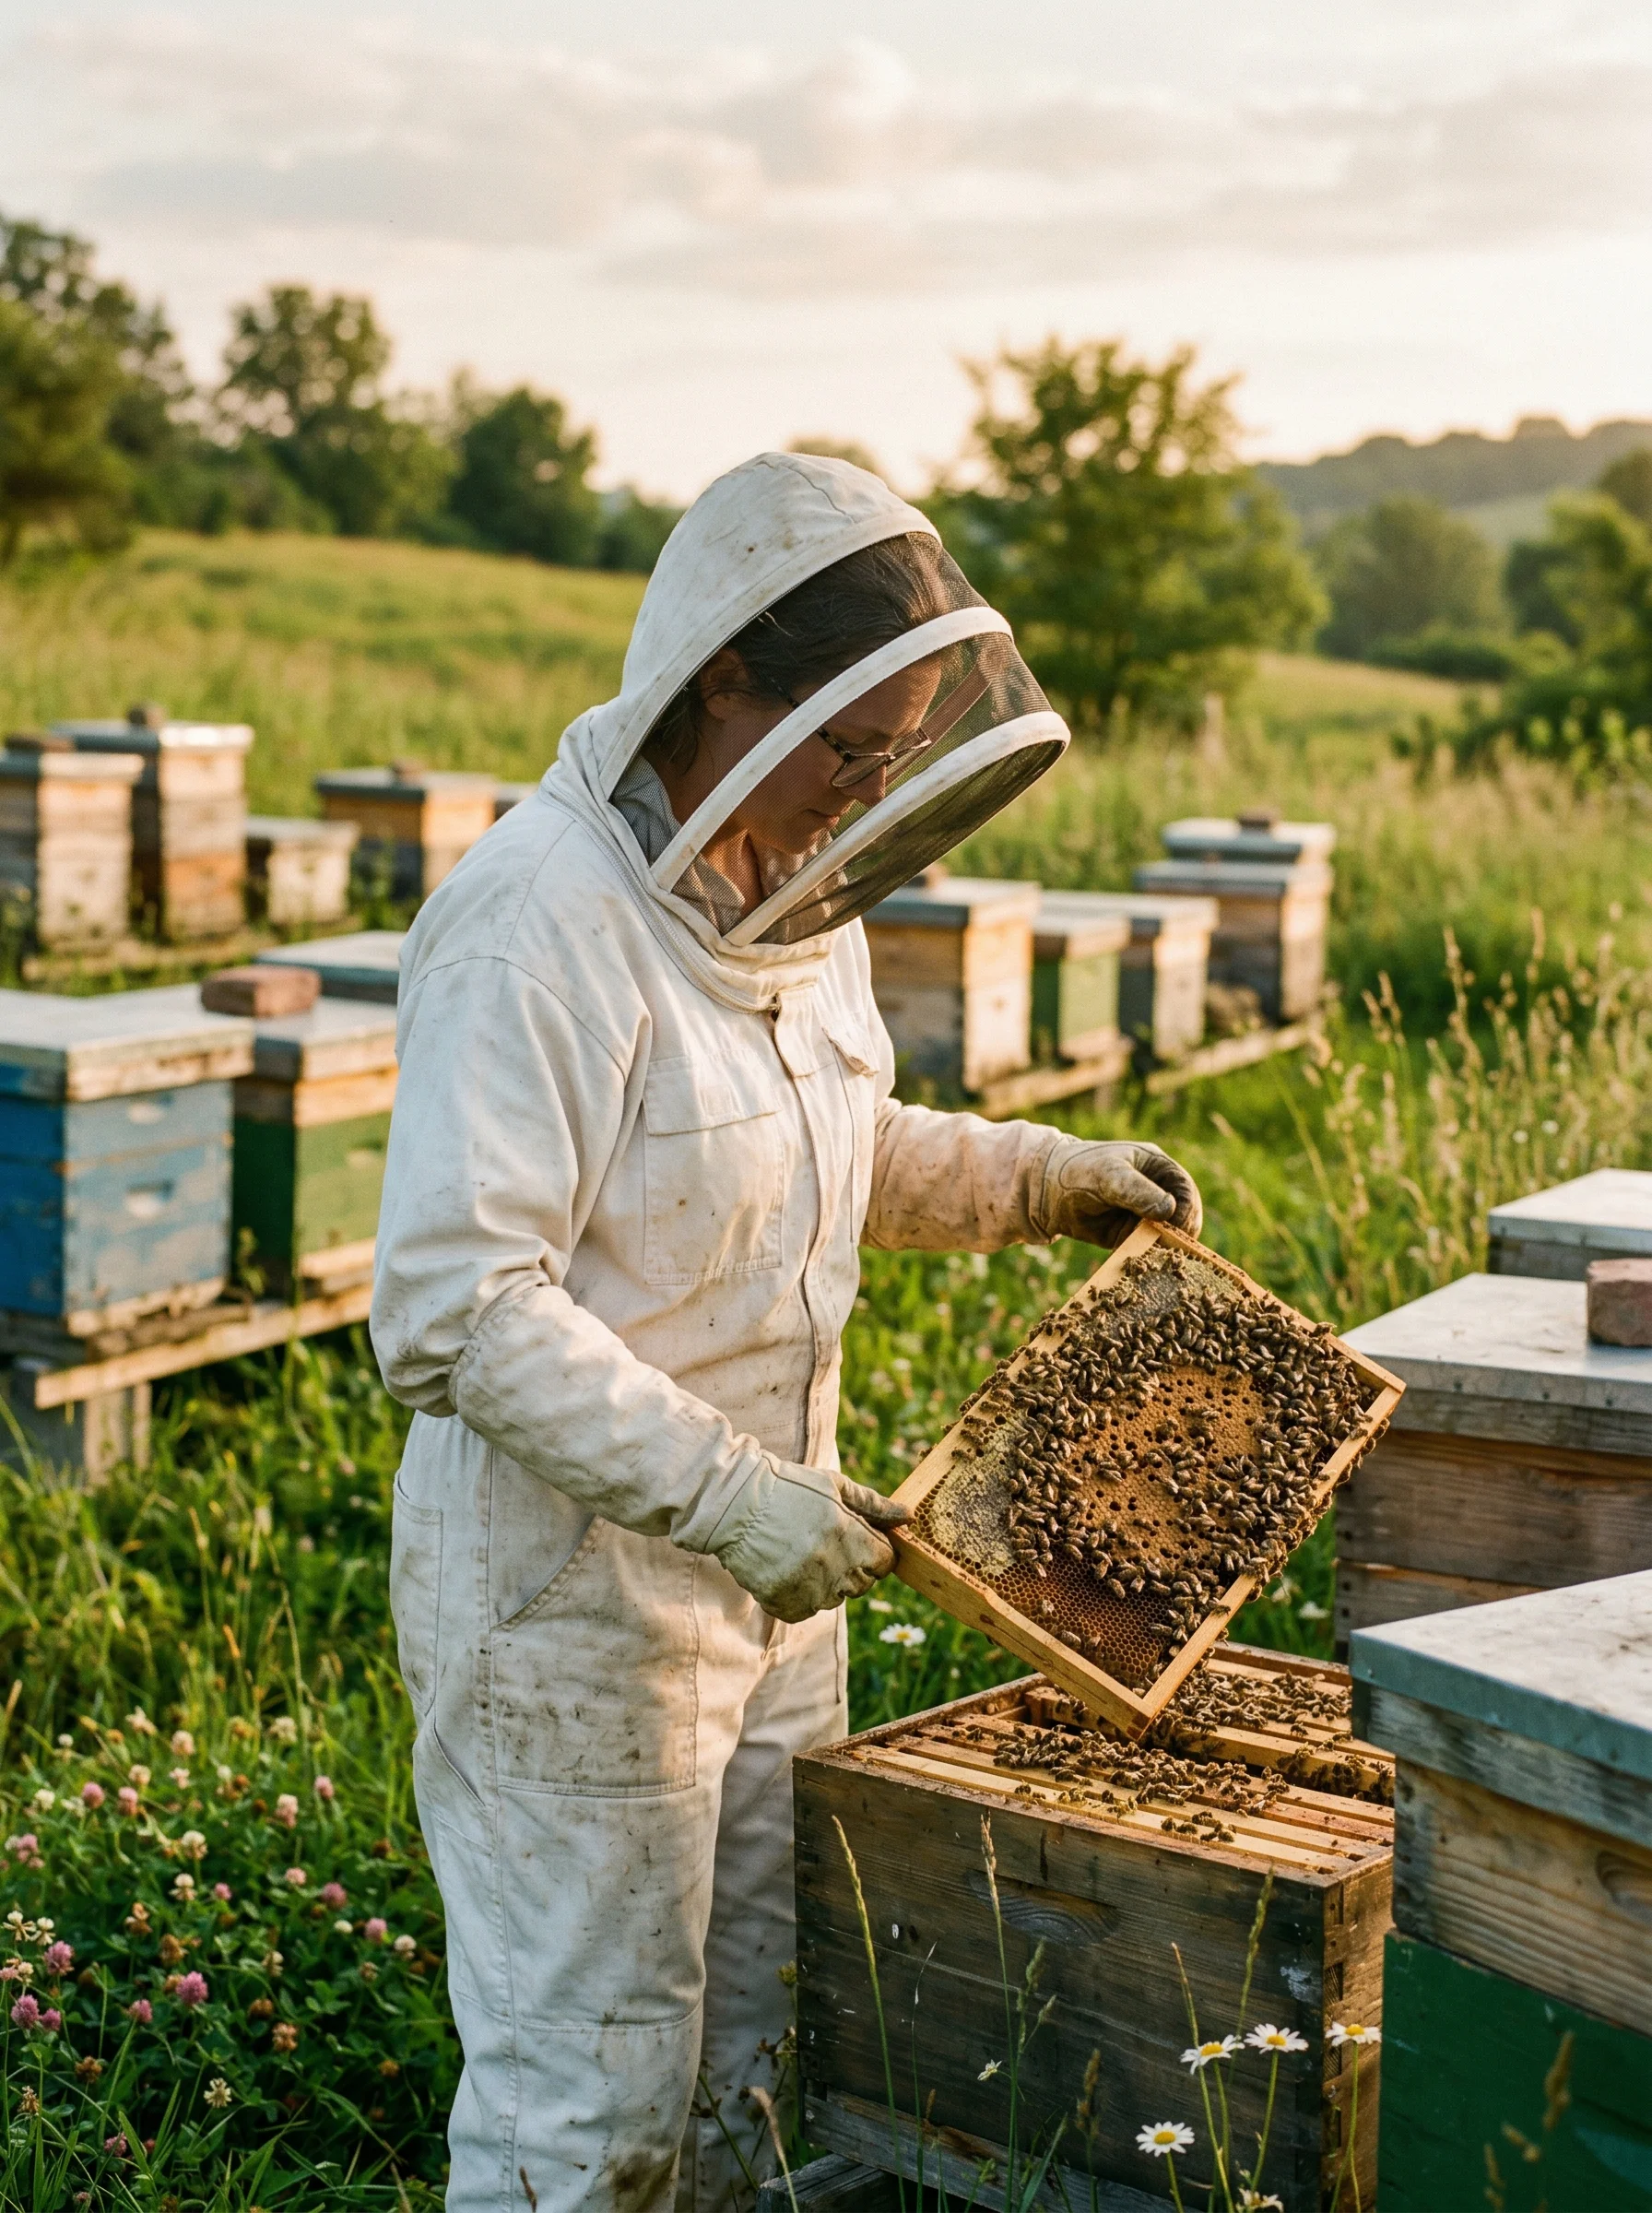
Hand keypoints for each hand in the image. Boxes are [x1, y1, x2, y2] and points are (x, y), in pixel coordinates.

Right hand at [709, 1460, 911, 1622]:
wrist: (734, 1505)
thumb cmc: (789, 1488)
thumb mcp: (834, 1486)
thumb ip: (874, 1505)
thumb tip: (908, 1516)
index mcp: (851, 1536)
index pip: (885, 1563)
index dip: (874, 1552)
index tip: (856, 1541)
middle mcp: (834, 1567)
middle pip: (863, 1584)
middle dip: (851, 1567)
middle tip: (823, 1544)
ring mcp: (809, 1589)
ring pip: (834, 1599)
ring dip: (825, 1582)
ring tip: (799, 1553)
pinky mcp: (786, 1604)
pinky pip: (806, 1610)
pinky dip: (799, 1596)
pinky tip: (785, 1568)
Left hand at [1032, 1137, 1203, 1250]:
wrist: (1045, 1193)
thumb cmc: (1079, 1172)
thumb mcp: (1109, 1177)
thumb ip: (1138, 1191)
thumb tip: (1169, 1210)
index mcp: (1156, 1167)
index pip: (1185, 1190)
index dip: (1187, 1209)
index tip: (1178, 1226)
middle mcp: (1154, 1190)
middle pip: (1182, 1215)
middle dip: (1179, 1232)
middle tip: (1172, 1247)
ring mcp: (1142, 1214)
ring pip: (1166, 1235)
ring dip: (1164, 1247)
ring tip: (1156, 1256)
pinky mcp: (1128, 1234)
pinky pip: (1145, 1248)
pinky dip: (1146, 1256)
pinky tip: (1142, 1264)